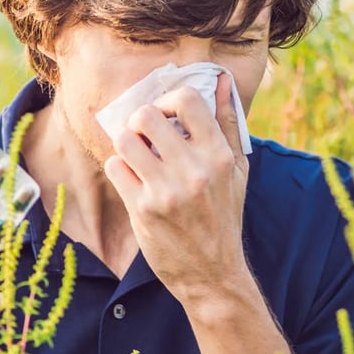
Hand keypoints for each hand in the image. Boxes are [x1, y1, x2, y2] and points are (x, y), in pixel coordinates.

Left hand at [104, 73, 251, 313]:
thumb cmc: (224, 215)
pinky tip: (133, 178)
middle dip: (141, 121)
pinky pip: (116, 168)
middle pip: (147, 115)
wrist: (213, 273)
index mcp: (219, 156)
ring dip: (127, 143)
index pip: (188, 101)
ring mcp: (167, 191)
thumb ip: (229, 122)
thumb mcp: (237, 169)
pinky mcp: (144, 210)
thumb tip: (221, 79)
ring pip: (126, 140)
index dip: (169, 100)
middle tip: (146, 135)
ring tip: (137, 155)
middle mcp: (195, 170)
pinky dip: (120, 168)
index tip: (167, 116)